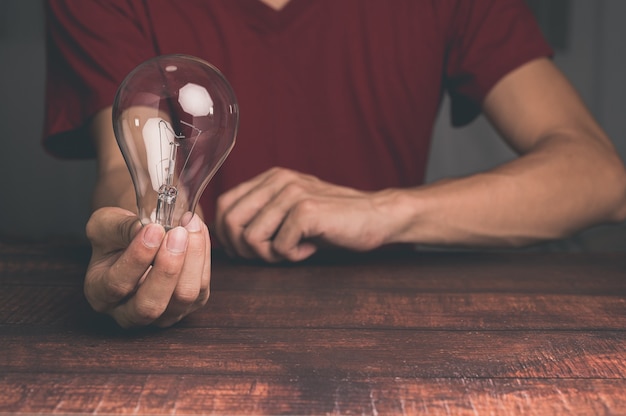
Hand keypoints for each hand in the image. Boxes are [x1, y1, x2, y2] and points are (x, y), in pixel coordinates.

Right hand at [84, 207, 210, 327]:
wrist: (141, 238)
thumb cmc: (118, 234)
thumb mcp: (107, 224)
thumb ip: (122, 227)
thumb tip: (147, 229)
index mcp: (100, 293)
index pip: (117, 285)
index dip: (137, 258)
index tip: (154, 229)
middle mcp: (129, 313)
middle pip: (151, 305)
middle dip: (168, 268)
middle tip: (178, 234)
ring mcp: (162, 314)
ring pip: (183, 297)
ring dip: (192, 259)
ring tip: (191, 226)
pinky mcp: (188, 306)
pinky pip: (202, 287)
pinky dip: (203, 257)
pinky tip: (197, 232)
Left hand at [214, 167, 400, 261]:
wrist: (376, 216)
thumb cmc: (332, 221)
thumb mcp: (290, 212)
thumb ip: (261, 216)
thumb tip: (225, 240)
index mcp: (270, 178)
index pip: (224, 206)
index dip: (226, 235)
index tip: (246, 251)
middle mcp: (278, 180)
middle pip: (230, 223)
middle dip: (245, 250)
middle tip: (272, 255)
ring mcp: (292, 193)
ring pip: (251, 238)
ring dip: (270, 255)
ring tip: (295, 249)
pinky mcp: (306, 210)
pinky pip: (279, 247)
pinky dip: (293, 256)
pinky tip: (310, 247)